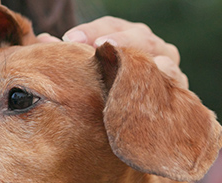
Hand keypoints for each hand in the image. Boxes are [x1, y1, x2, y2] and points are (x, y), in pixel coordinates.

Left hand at [38, 16, 187, 88]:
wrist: (147, 117)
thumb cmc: (112, 88)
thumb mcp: (92, 69)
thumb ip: (71, 55)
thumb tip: (42, 41)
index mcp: (129, 35)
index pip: (110, 25)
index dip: (91, 30)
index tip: (69, 38)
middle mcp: (152, 45)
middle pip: (137, 36)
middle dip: (119, 39)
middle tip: (102, 45)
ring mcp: (169, 65)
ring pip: (159, 54)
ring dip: (144, 57)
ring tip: (129, 60)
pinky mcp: (179, 88)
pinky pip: (175, 80)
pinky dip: (168, 76)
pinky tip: (159, 73)